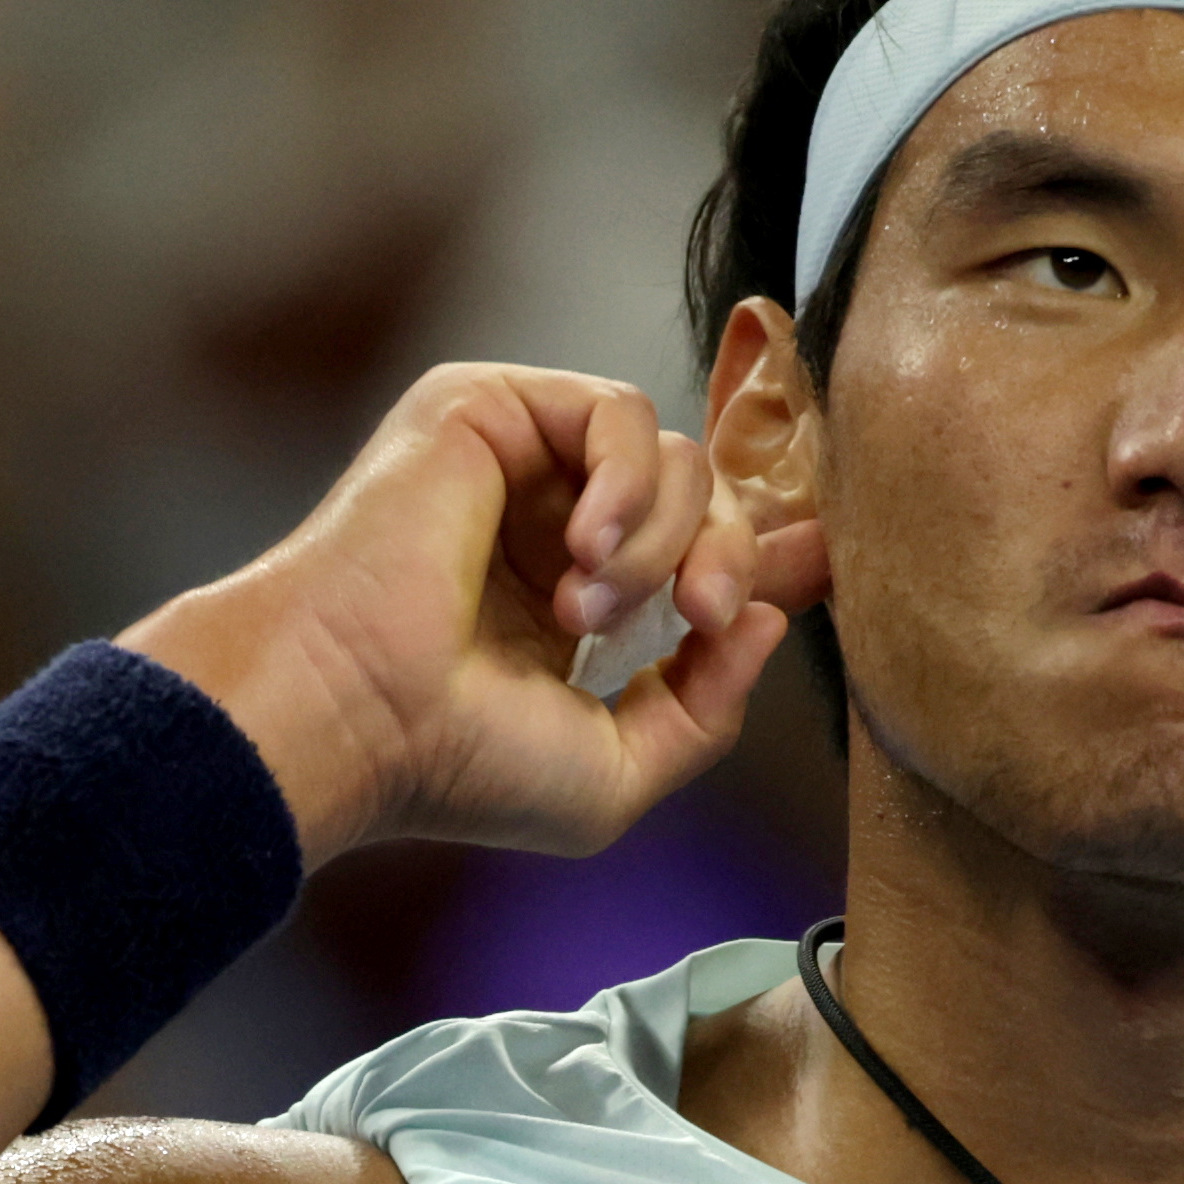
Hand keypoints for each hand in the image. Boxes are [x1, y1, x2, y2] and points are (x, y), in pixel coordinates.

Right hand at [116, 364, 817, 869]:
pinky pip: (617, 409)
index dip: (777, 555)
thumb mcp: (615, 774)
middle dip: (733, 558)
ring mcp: (520, 469)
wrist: (356, 715)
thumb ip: (704, 710)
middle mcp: (552, 531)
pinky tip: (580, 552)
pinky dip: (626, 483)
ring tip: (588, 613)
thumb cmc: (456, 764)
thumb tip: (764, 625)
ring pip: (675, 456)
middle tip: (696, 618)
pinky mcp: (488, 409)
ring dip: (662, 541)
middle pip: (711, 500)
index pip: (706, 553)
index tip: (827, 566)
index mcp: (580, 610)